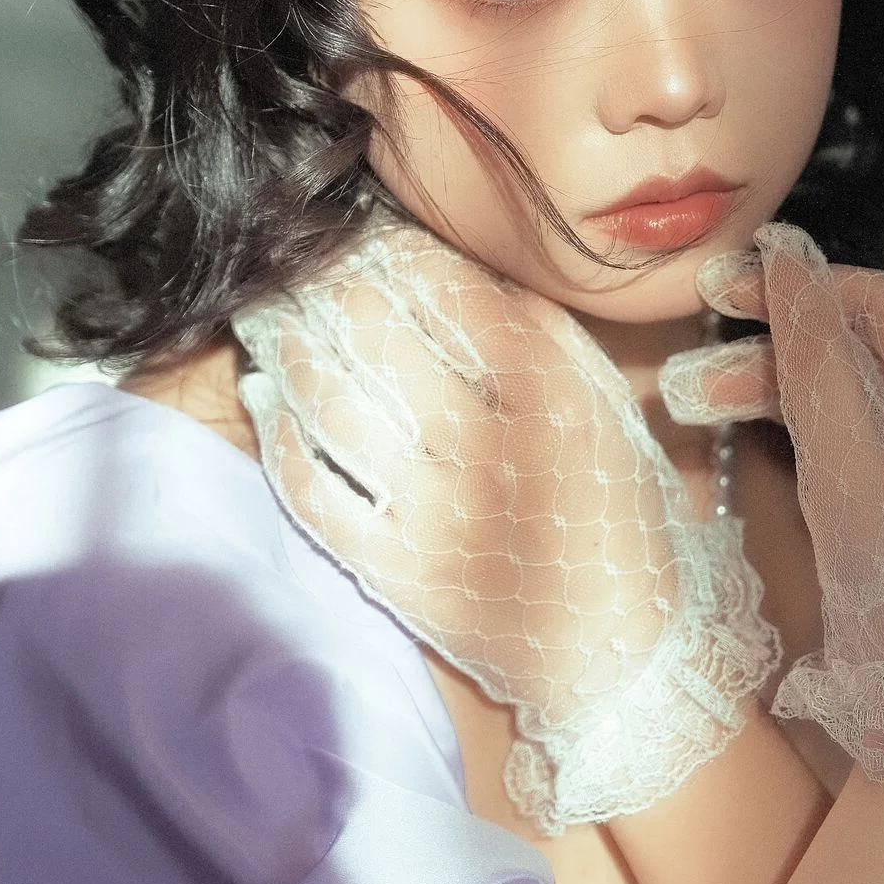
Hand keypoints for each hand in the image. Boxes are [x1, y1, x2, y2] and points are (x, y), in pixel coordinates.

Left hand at [234, 225, 778, 830]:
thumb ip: (531, 330)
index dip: (384, 246)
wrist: (615, 651)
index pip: (441, 285)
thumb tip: (436, 263)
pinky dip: (279, 435)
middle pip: (372, 330)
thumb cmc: (609, 511)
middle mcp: (487, 442)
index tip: (358, 232)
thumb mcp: (600, 400)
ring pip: (331, 401)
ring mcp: (434, 510)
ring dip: (287, 344)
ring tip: (270, 315)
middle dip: (320, 281)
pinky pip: (313, 489)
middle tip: (294, 262)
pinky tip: (268, 399)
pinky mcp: (394, 569)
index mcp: (548, 388)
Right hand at [660, 223, 883, 775]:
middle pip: (857, 345)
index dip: (795, 284)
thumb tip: (785, 254)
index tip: (717, 285)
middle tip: (690, 351)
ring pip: (847, 393)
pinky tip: (738, 430)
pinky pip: (853, 435)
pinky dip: (796, 429)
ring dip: (770, 389)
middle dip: (769, 347)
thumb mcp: (847, 458)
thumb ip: (815, 353)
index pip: (877, 300)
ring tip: (689, 401)